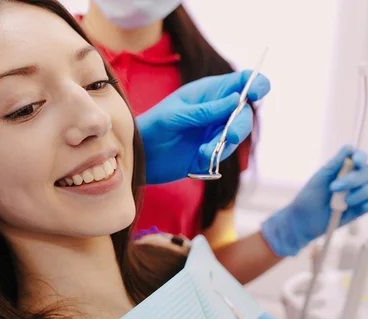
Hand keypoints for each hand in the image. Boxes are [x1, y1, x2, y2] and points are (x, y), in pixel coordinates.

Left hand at [137, 70, 270, 183]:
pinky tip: (199, 158)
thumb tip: (237, 99)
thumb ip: (204, 110)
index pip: (240, 82)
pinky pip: (224, 153)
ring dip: (225, 143)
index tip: (256, 92)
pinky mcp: (211, 151)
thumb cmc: (152, 127)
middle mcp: (216, 110)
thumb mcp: (175, 116)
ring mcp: (214, 131)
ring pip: (237, 134)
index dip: (255, 83)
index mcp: (208, 92)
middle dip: (241, 124)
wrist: (140, 156)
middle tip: (230, 135)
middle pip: (244, 112)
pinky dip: (215, 156)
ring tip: (205, 150)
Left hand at [261, 145, 367, 256]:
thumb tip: (348, 147)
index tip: (356, 162)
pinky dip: (366, 204)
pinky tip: (358, 207)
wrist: (304, 220)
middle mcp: (354, 180)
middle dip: (353, 179)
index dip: (361, 158)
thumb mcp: (320, 179)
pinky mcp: (360, 209)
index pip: (360, 158)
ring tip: (343, 202)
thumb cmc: (309, 196)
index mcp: (344, 169)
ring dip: (359, 193)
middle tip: (333, 188)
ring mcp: (358, 194)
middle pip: (366, 172)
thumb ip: (335, 164)